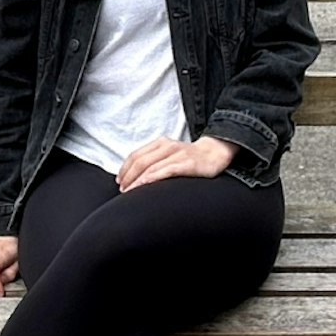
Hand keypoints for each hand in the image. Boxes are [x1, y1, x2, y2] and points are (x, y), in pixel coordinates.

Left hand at [115, 134, 239, 191]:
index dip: (124, 169)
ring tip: (130, 192)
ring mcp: (178, 154)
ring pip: (150, 167)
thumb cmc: (189, 157)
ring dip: (137, 181)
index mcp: (160, 143)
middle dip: (128, 177)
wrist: (216, 153)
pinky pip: (166, 170)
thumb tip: (135, 176)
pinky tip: (145, 185)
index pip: (135, 156)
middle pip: (140, 162)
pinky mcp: (188, 164)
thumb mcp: (169, 154)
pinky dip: (153, 178)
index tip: (119, 182)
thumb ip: (154, 160)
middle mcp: (167, 146)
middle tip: (122, 191)